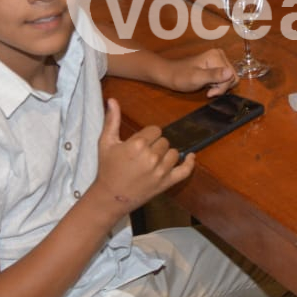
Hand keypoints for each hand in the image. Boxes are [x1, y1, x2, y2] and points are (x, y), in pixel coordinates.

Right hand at [91, 98, 194, 213]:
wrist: (110, 197)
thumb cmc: (107, 168)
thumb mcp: (106, 142)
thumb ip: (112, 120)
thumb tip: (112, 100)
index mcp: (137, 145)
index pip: (155, 130)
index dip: (148, 135)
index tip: (140, 142)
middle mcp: (151, 157)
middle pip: (164, 141)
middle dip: (155, 145)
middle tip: (143, 154)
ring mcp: (161, 171)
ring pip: (174, 152)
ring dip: (166, 154)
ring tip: (153, 161)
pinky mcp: (167, 183)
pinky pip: (185, 170)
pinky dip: (189, 163)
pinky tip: (190, 156)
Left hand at [166, 49, 236, 95]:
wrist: (169, 74)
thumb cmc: (181, 77)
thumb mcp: (197, 78)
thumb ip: (213, 75)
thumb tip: (230, 73)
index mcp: (217, 56)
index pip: (231, 76)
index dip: (222, 87)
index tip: (209, 92)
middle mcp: (220, 55)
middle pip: (232, 77)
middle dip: (222, 87)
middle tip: (209, 91)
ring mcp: (219, 59)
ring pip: (229, 78)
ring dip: (219, 86)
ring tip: (207, 88)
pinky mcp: (216, 65)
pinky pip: (224, 77)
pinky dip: (218, 84)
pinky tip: (208, 85)